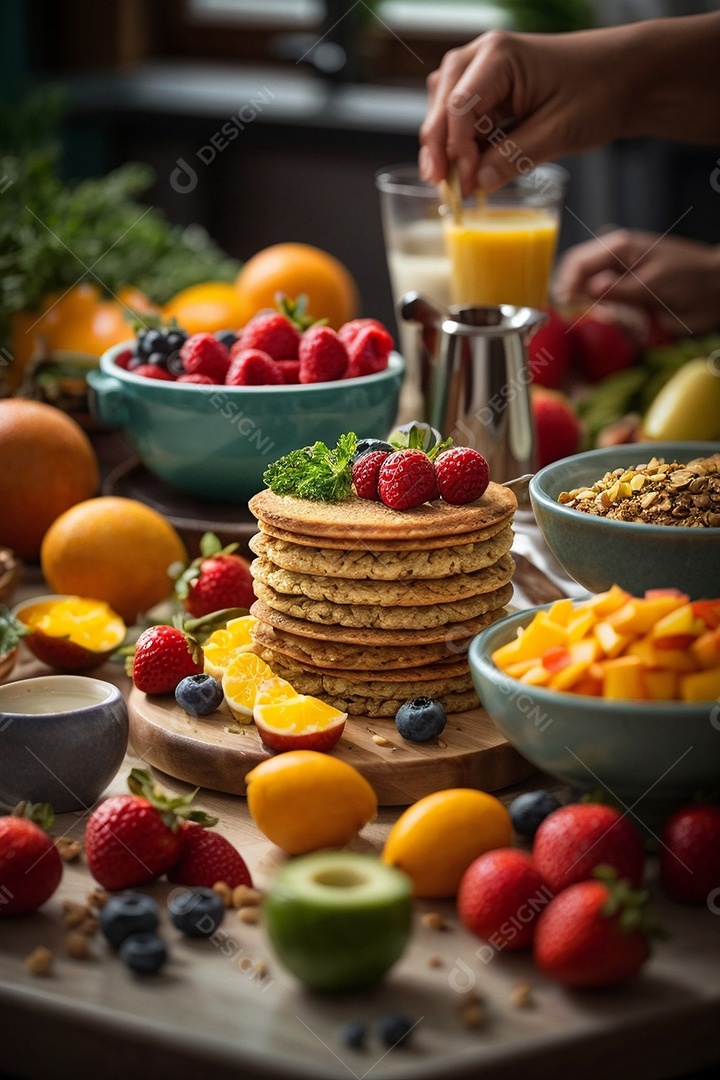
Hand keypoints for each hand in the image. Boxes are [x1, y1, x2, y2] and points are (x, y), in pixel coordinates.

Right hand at [419, 14, 719, 195]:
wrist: (627, 76)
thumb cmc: (600, 91)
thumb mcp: (559, 130)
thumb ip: (514, 156)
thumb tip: (477, 182)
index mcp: (499, 56)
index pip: (459, 105)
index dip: (456, 149)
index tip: (464, 184)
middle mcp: (483, 57)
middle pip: (442, 104)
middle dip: (438, 148)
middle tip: (443, 189)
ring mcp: (484, 71)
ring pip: (446, 111)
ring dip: (446, 148)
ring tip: (454, 185)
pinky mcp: (491, 90)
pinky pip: (464, 118)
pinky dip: (463, 145)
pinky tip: (469, 172)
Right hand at [553, 229, 719, 335]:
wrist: (716, 290)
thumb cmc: (690, 278)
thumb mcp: (654, 283)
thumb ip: (620, 288)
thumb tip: (587, 289)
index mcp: (617, 247)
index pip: (576, 263)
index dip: (566, 285)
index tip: (566, 308)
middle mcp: (611, 264)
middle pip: (576, 283)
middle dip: (581, 304)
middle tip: (594, 320)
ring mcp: (616, 284)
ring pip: (589, 302)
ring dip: (603, 316)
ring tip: (626, 322)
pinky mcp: (623, 302)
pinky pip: (606, 314)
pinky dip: (614, 324)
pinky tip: (632, 327)